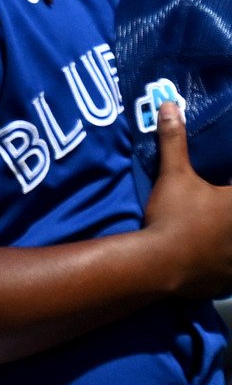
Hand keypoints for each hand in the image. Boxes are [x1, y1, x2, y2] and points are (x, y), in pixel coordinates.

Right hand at [143, 100, 231, 297]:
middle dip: (225, 213)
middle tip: (213, 208)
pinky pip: (230, 271)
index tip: (221, 190)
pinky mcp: (231, 280)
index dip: (228, 188)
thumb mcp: (174, 175)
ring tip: (214, 235)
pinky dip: (224, 265)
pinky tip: (212, 258)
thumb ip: (175, 141)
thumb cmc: (174, 216)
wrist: (160, 265)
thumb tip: (170, 105)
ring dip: (225, 240)